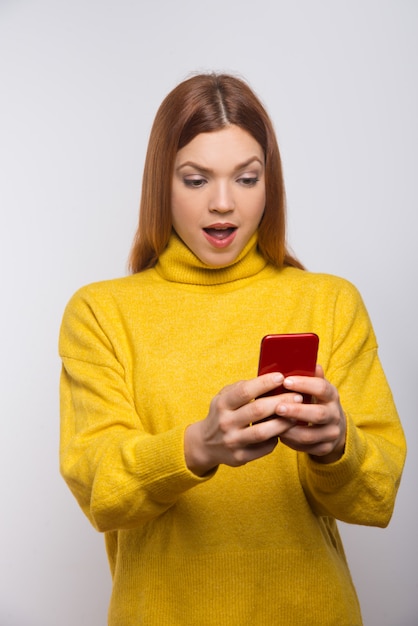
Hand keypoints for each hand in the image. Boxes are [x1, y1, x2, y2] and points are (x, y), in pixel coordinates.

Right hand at [184, 373, 300, 475]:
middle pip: (257, 411)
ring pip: (263, 432)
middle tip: (298, 396)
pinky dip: (276, 439)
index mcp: (222, 404)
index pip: (244, 391)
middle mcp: (225, 423)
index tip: (281, 377)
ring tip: (296, 415)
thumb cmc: (221, 414)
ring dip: (283, 423)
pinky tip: (284, 431)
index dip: (264, 383)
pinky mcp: (240, 457)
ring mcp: (232, 441)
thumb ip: (241, 388)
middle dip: (280, 402)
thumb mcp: (223, 397)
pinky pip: (264, 448)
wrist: (205, 444)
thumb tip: (268, 379)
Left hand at [276, 365, 345, 463]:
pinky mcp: (324, 448)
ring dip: (289, 429)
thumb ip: (310, 376)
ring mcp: (331, 434)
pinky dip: (290, 441)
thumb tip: (306, 361)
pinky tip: (277, 433)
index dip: (304, 384)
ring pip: (309, 435)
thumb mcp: (317, 388)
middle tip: (277, 407)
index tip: (285, 381)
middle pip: (318, 414)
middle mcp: (334, 415)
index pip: (322, 388)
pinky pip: (305, 448)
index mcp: (332, 396)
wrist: (333, 427)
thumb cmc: (317, 402)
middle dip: (296, 411)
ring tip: (272, 422)